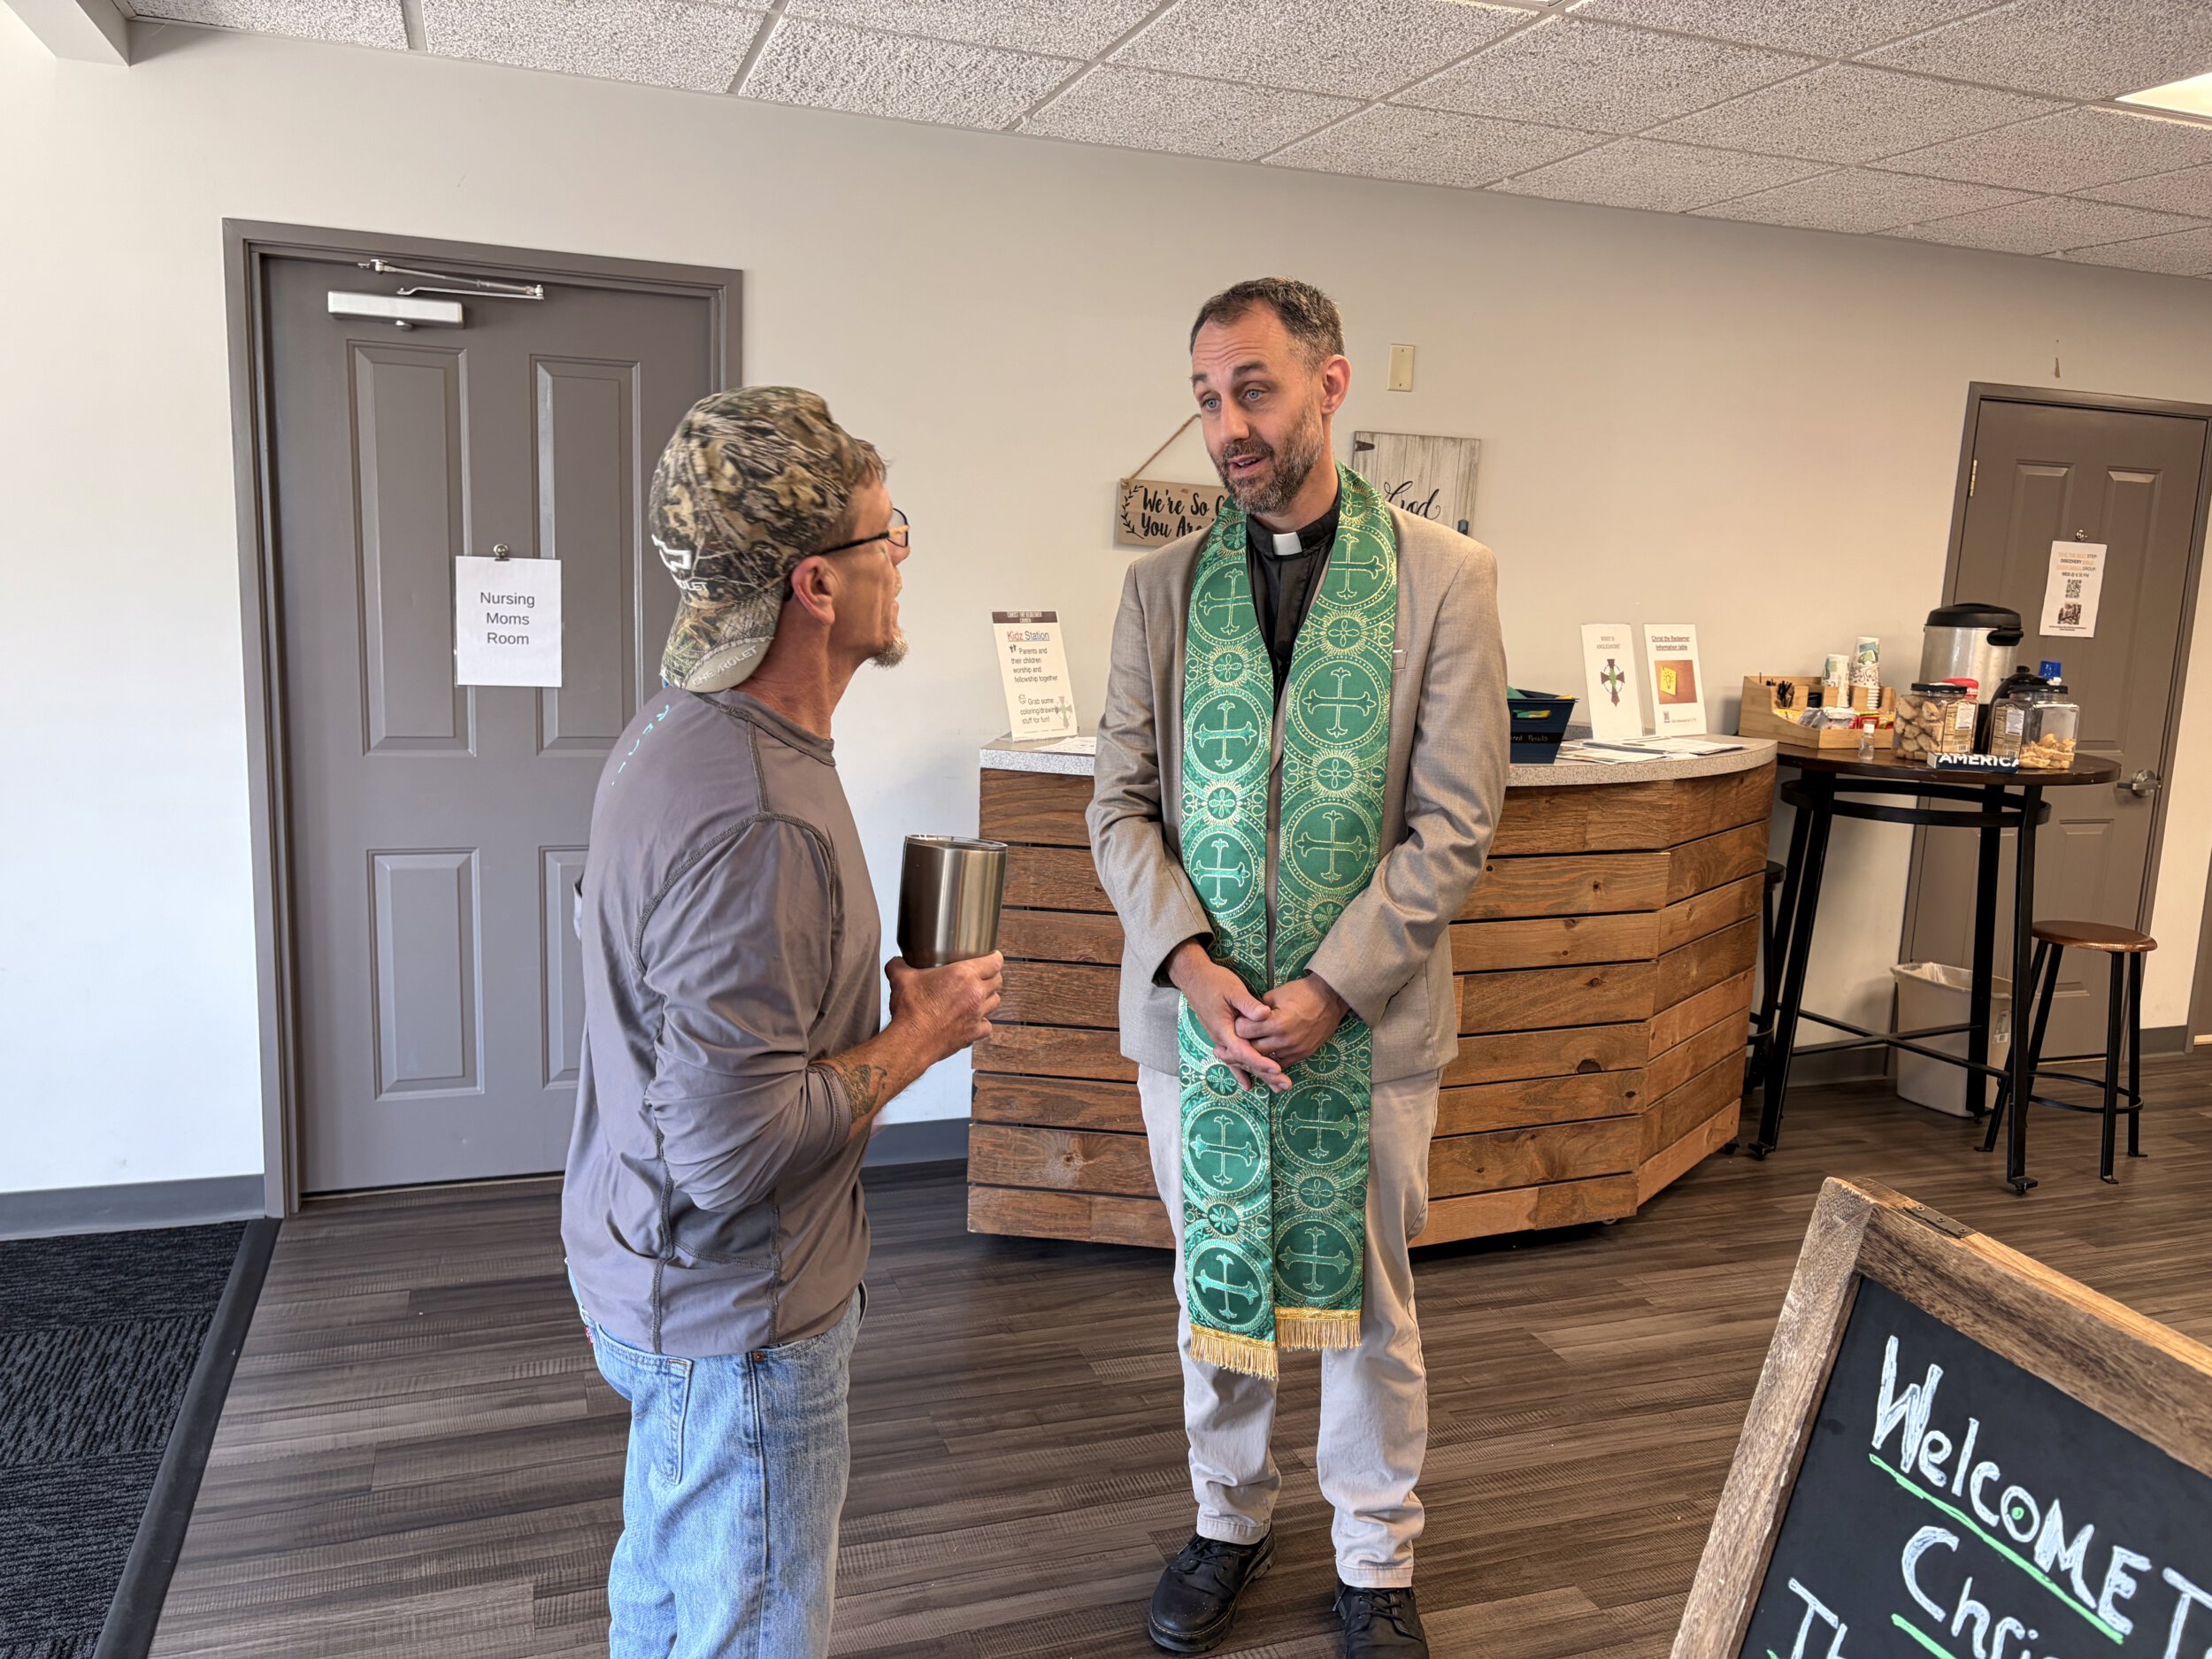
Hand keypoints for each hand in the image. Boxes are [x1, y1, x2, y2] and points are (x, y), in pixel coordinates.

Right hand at [886, 952, 1002, 1066]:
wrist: (912, 1041)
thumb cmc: (910, 1010)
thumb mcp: (901, 979)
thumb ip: (899, 965)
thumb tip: (896, 962)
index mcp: (963, 975)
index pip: (994, 962)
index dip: (995, 958)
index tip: (993, 957)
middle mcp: (975, 993)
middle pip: (998, 981)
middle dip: (993, 977)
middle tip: (984, 975)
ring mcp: (977, 1014)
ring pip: (995, 1002)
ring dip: (990, 997)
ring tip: (980, 996)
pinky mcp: (974, 1033)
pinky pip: (987, 1026)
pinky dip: (983, 1023)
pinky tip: (975, 1021)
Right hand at [1167, 939, 1287, 1093]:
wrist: (1195, 979)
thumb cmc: (1214, 982)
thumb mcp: (1233, 989)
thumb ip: (1248, 1004)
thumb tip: (1265, 1015)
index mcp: (1224, 1029)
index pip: (1243, 1051)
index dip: (1260, 1061)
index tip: (1277, 1069)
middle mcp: (1222, 1039)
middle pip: (1245, 1063)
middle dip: (1265, 1074)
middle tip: (1285, 1084)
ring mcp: (1222, 1040)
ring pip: (1241, 1063)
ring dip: (1259, 1075)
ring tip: (1279, 1086)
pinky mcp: (1224, 1037)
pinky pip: (1234, 1059)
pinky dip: (1242, 1072)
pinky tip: (1249, 1085)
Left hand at [1234, 974, 1346, 1069]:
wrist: (1330, 998)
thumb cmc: (1301, 993)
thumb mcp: (1274, 995)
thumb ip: (1256, 1010)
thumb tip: (1244, 1019)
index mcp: (1275, 1023)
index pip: (1243, 1031)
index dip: (1238, 1025)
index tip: (1239, 1022)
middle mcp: (1284, 1040)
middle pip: (1251, 1049)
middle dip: (1244, 1041)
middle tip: (1242, 1036)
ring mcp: (1294, 1050)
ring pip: (1265, 1059)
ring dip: (1258, 1052)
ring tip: (1254, 1043)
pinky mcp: (1302, 1055)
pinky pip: (1280, 1063)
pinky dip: (1272, 1058)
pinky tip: (1268, 1050)